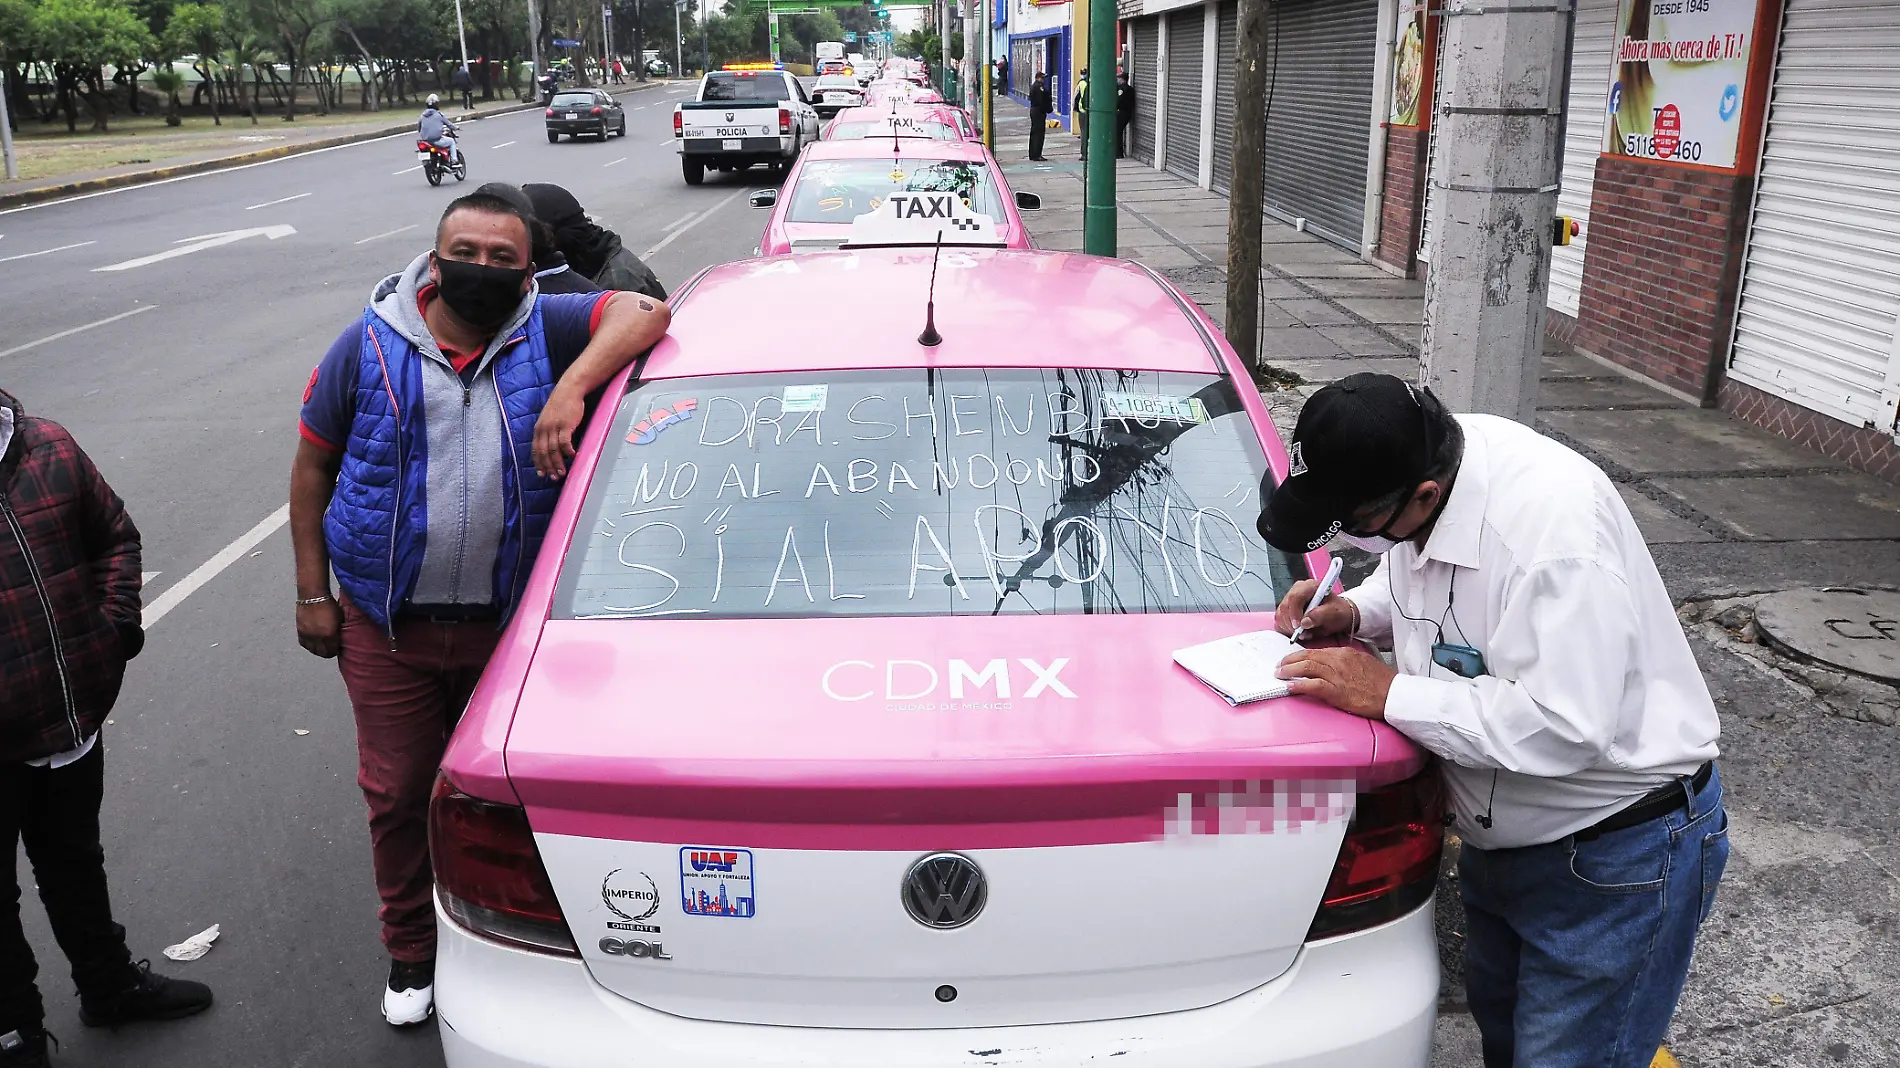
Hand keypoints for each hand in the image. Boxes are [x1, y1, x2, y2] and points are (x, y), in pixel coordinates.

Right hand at [296, 599, 342, 658]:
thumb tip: (338, 638)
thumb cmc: (329, 604)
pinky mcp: (300, 630)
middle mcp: (317, 637)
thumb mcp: (339, 618)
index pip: (332, 650)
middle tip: (330, 650)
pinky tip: (312, 643)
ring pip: (312, 650)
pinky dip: (308, 645)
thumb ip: (338, 630)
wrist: (313, 595)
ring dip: (317, 650)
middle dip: (327, 653)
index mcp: (329, 634)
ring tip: (321, 647)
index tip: (336, 649)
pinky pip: (303, 643)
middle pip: (321, 653)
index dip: (335, 651)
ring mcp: (307, 634)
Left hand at [533, 386, 584, 479]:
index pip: (535, 450)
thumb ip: (548, 430)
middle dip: (548, 467)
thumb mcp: (549, 418)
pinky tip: (573, 456)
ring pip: (553, 450)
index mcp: (538, 428)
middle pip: (543, 453)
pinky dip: (568, 451)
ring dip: (558, 463)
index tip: (542, 474)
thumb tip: (551, 445)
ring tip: (563, 472)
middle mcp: (544, 429)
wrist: (569, 389)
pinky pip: (565, 443)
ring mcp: (554, 427)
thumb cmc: (561, 404)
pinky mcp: (565, 425)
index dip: (538, 463)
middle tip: (554, 477)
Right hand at [1273, 579, 1357, 639]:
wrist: (1336, 615)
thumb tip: (1305, 622)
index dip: (1295, 612)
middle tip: (1303, 633)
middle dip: (1292, 623)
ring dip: (1290, 628)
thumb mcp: (1334, 613)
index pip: (1295, 597)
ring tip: (1304, 632)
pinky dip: (1287, 628)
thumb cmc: (1337, 611)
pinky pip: (1279, 620)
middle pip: (1285, 606)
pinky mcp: (1286, 609)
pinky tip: (1298, 631)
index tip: (1299, 626)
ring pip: (1280, 614)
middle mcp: (1298, 590)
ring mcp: (1290, 599)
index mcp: (1310, 586)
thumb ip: (1320, 615)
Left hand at [1276, 646, 1395, 718]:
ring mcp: (1337, 675)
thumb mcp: (1363, 663)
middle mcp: (1338, 661)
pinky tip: (1289, 687)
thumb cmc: (1382, 681)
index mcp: (1344, 653)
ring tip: (1279, 674)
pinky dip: (1299, 685)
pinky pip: (1313, 685)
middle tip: (1279, 666)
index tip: (1291, 659)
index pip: (1316, 651)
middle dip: (1290, 660)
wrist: (1394, 694)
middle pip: (1308, 657)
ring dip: (1289, 671)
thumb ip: (1346, 662)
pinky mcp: (1337, 691)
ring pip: (1307, 668)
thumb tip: (1332, 665)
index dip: (1300, 655)